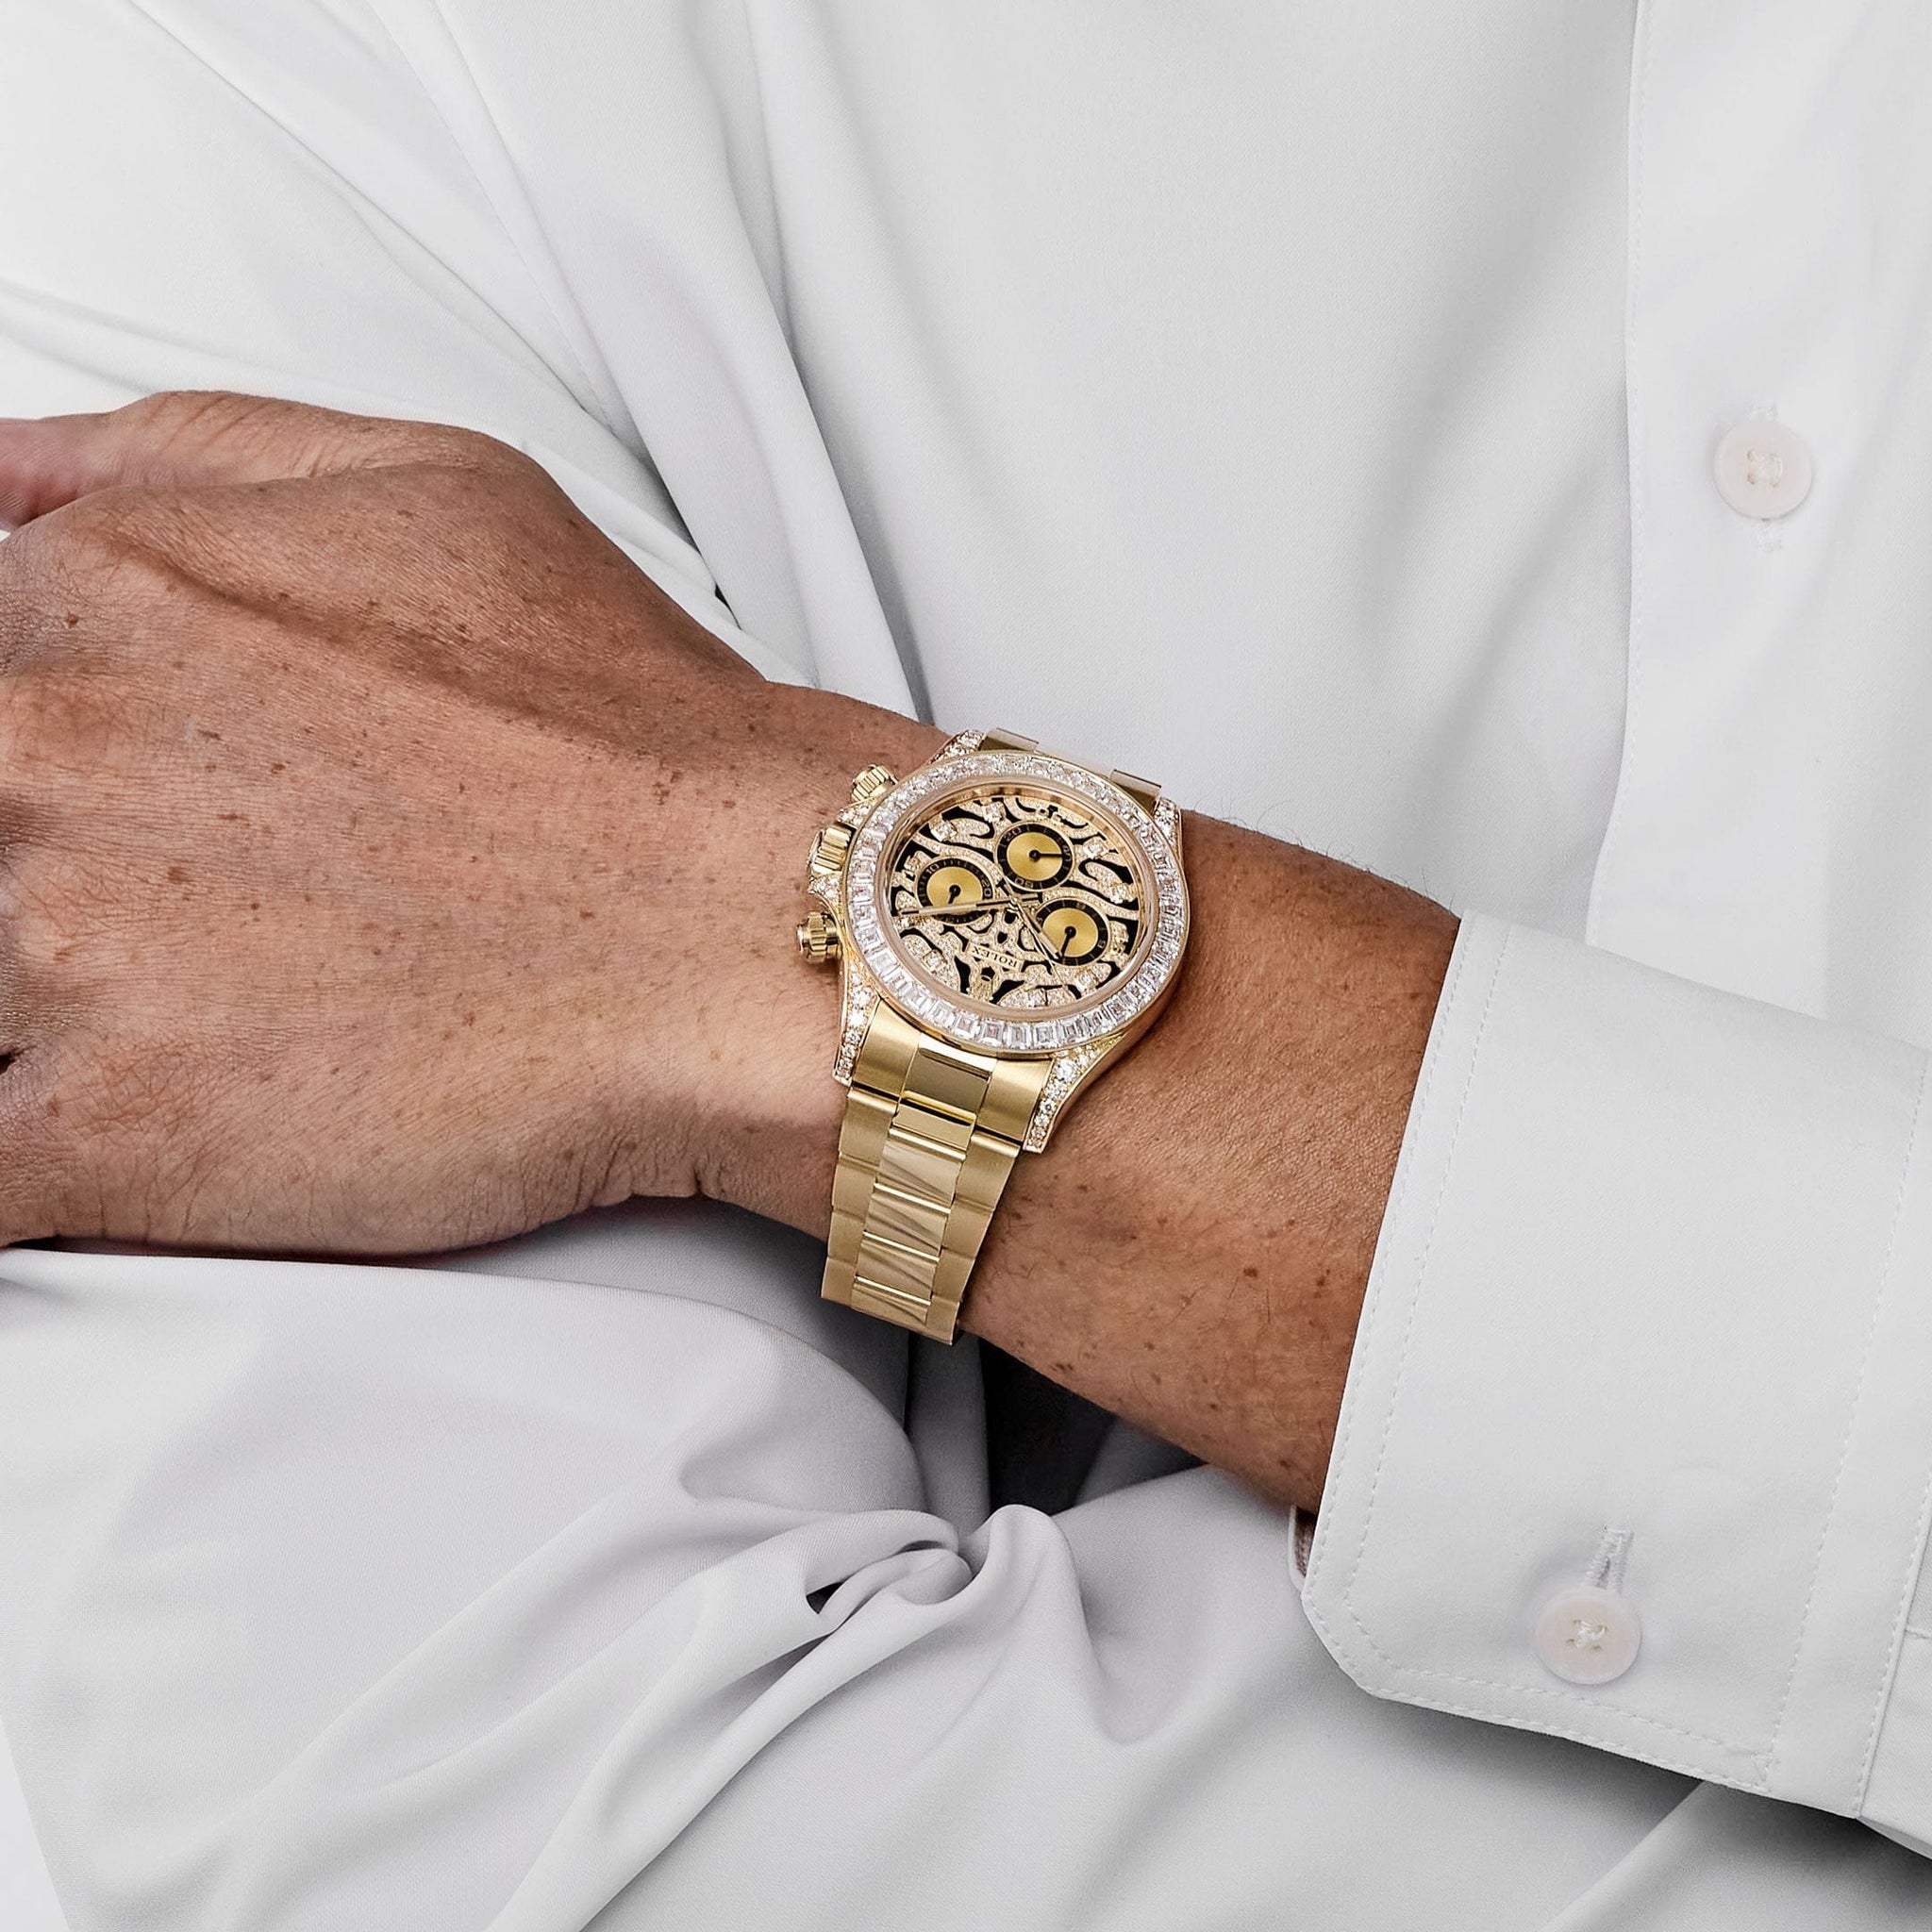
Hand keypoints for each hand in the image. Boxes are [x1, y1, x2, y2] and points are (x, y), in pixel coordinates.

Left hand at [0, 392, 937, 1253]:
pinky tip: (116, 1129)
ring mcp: (57, 950)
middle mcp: (41, 757)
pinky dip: (30, 1158)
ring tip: (202, 1010)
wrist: (745, 925)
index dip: (32, 752)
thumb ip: (181, 456)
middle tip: (191, 907)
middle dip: (45, 871)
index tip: (101, 802)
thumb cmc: (625, 732)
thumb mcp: (429, 487)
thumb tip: (6, 481)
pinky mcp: (110, 1133)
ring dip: (40, 1005)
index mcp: (96, 599)